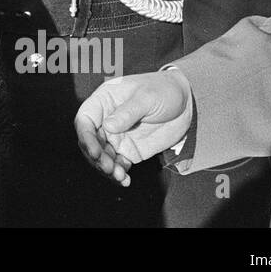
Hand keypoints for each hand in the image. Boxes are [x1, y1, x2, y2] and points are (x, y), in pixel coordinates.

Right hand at [74, 69, 193, 186]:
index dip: (85, 136)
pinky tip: (125, 180)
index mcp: (103, 101)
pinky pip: (118, 165)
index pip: (84, 119)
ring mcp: (116, 137)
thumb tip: (108, 126)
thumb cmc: (162, 90)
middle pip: (90, 141)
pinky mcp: (128, 150)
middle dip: (96, 157)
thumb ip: (127, 112)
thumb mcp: (146, 97)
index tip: (95, 152)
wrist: (185, 103)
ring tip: (120, 176)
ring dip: (106, 169)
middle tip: (109, 168)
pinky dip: (119, 174)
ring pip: (102, 156)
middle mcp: (105, 120)